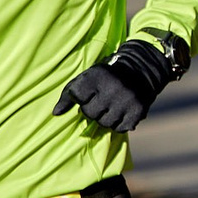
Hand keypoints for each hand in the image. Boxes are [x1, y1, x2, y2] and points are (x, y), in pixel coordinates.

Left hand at [52, 37, 182, 133]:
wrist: (141, 69)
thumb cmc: (107, 75)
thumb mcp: (87, 77)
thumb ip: (69, 93)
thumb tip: (55, 114)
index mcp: (96, 76)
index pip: (76, 96)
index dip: (81, 98)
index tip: (88, 93)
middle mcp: (112, 88)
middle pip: (89, 113)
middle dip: (92, 109)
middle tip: (101, 100)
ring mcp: (126, 101)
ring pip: (104, 123)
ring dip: (105, 118)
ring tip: (112, 106)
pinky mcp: (137, 111)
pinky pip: (120, 128)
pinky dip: (119, 123)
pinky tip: (122, 112)